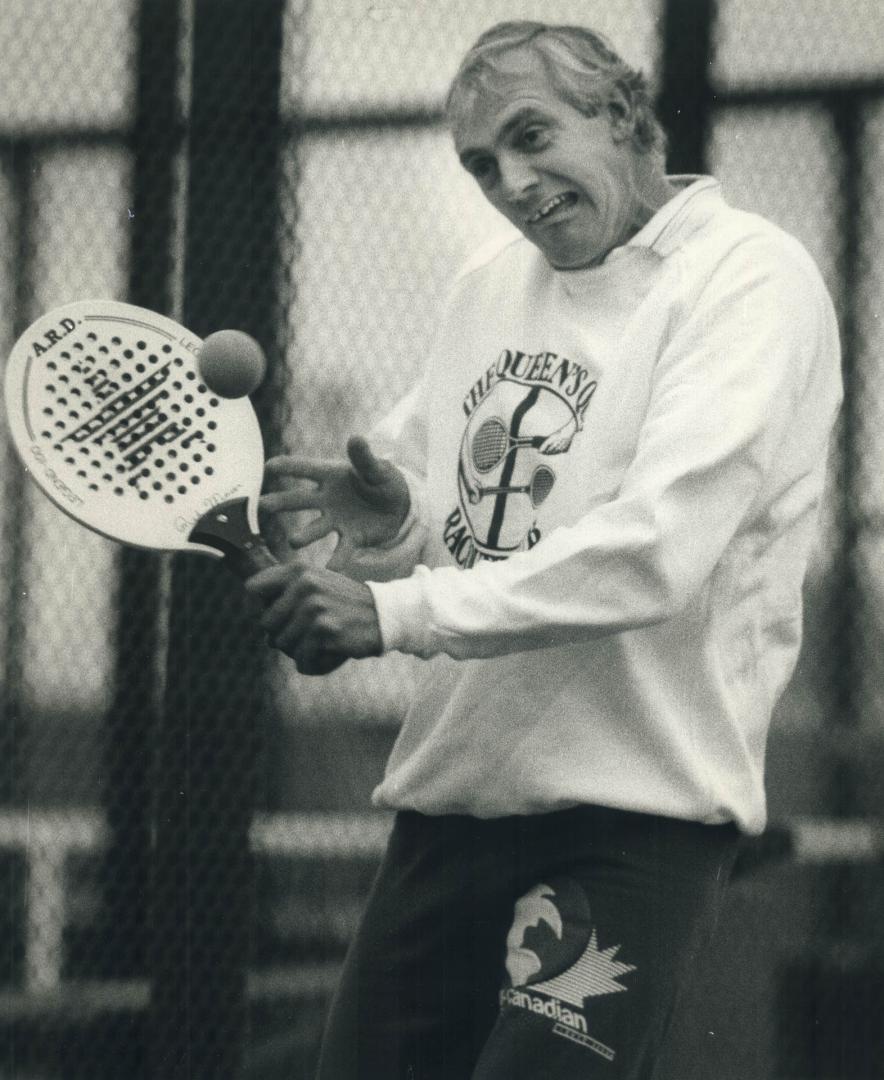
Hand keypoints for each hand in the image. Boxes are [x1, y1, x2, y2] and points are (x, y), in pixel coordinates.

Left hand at [246, 561, 382, 675]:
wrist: (384, 616)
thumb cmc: (344, 604)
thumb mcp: (316, 584)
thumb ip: (284, 590)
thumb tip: (253, 615)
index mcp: (298, 570)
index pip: (252, 588)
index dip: (258, 607)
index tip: (275, 617)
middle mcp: (304, 584)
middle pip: (265, 625)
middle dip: (283, 636)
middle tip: (309, 633)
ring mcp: (314, 606)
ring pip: (282, 645)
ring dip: (300, 651)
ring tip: (323, 641)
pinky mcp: (324, 629)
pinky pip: (302, 660)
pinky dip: (314, 664)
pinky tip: (331, 653)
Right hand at [259, 437, 409, 570]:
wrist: (398, 505)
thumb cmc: (382, 480)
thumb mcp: (377, 468)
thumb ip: (365, 458)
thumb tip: (356, 438)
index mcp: (331, 475)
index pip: (305, 469)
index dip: (288, 466)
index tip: (268, 466)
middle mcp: (327, 499)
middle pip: (300, 500)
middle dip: (281, 503)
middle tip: (262, 506)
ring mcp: (336, 520)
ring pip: (316, 528)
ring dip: (305, 535)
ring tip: (294, 541)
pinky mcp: (352, 538)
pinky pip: (342, 549)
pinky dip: (337, 559)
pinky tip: (331, 569)